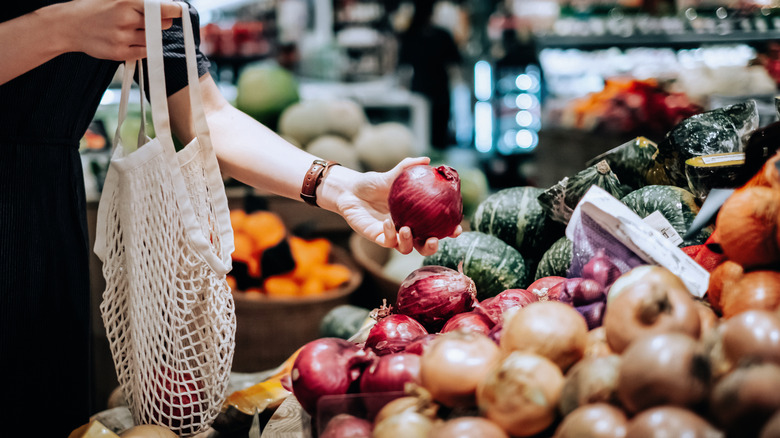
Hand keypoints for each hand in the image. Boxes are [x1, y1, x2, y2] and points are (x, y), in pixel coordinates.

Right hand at [61, 0, 181, 60]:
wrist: (68, 25)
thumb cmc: (95, 9)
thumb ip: (138, 1)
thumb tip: (166, 4)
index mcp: (127, 1)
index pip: (161, 8)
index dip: (174, 10)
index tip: (180, 11)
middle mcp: (126, 19)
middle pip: (162, 25)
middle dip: (160, 23)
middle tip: (149, 20)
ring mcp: (123, 37)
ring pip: (153, 40)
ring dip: (150, 36)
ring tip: (133, 29)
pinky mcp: (120, 53)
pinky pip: (144, 52)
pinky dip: (143, 47)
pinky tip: (131, 39)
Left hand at [334, 157, 461, 256]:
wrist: (351, 190)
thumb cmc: (373, 183)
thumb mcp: (392, 174)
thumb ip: (408, 168)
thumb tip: (427, 160)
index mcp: (416, 217)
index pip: (437, 227)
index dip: (449, 232)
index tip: (457, 229)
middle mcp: (407, 229)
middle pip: (424, 246)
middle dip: (431, 247)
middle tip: (433, 239)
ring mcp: (392, 236)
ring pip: (406, 248)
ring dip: (409, 242)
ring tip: (406, 229)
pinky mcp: (378, 238)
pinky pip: (387, 241)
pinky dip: (390, 234)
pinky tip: (387, 222)